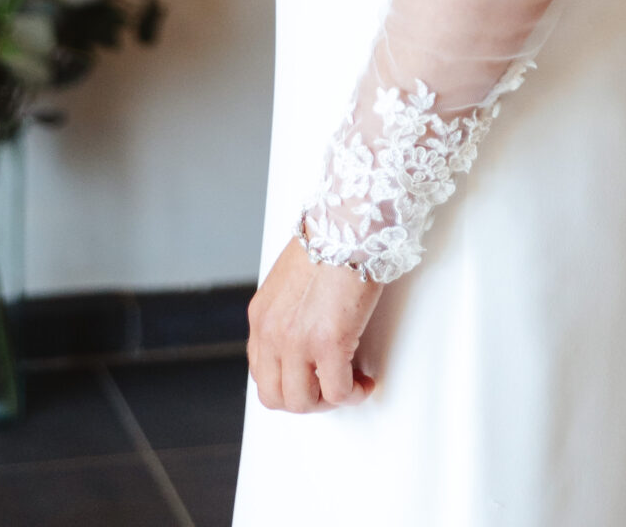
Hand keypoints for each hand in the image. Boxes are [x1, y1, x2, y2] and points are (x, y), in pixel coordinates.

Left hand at [247, 236, 380, 412]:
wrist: (351, 223)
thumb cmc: (332, 238)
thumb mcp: (292, 280)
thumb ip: (289, 311)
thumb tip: (306, 332)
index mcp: (262, 316)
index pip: (261, 372)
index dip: (287, 383)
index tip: (308, 380)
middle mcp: (272, 333)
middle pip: (276, 397)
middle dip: (305, 400)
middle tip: (328, 390)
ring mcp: (297, 342)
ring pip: (304, 402)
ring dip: (328, 400)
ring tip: (348, 386)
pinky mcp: (329, 344)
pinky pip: (338, 391)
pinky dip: (353, 393)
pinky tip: (363, 382)